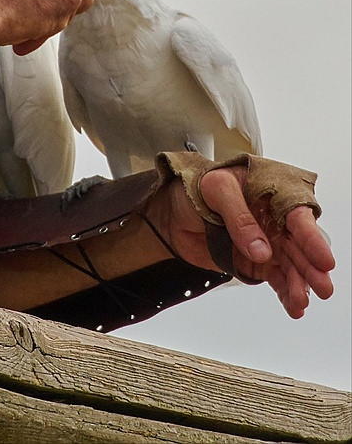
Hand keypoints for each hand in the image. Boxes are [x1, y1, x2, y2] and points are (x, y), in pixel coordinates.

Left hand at [155, 165, 334, 317]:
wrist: (171, 211)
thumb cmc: (195, 188)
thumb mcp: (216, 190)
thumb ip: (239, 217)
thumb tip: (261, 249)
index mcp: (272, 195)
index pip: (298, 217)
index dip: (312, 239)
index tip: (323, 259)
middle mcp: (274, 220)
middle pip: (299, 246)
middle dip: (312, 268)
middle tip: (322, 287)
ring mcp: (266, 243)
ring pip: (290, 266)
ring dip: (299, 285)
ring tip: (301, 302)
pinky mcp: (255, 262)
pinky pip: (275, 278)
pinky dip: (285, 293)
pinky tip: (293, 306)